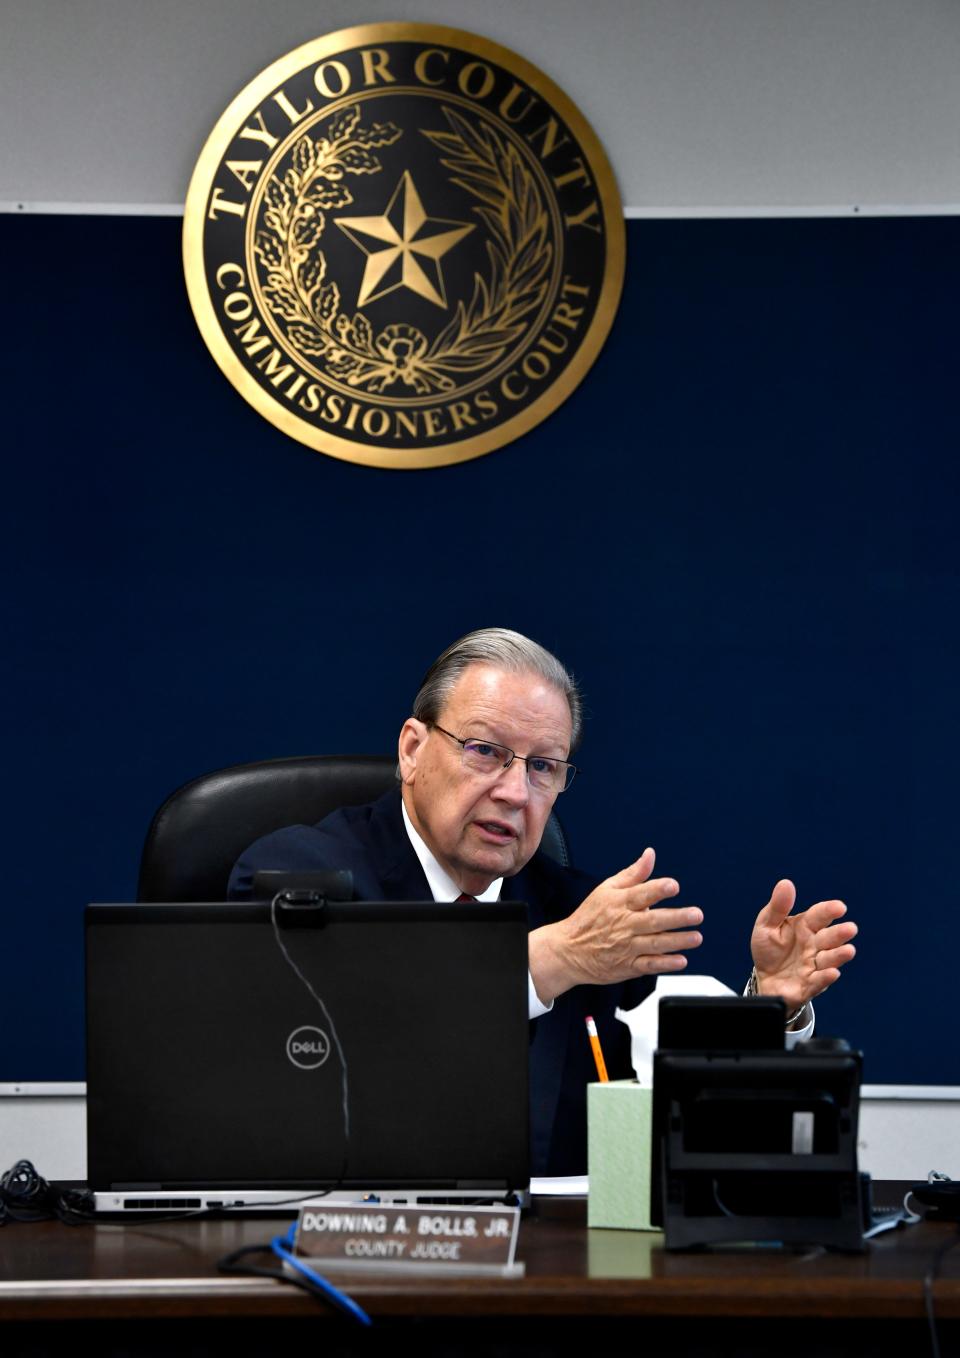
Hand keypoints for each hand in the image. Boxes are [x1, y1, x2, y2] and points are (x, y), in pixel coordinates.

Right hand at [528, 848, 702, 1003]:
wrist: (568, 950)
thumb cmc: (589, 917)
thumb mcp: (606, 890)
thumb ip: (633, 874)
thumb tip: (650, 855)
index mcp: (619, 903)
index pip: (641, 894)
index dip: (658, 889)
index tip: (673, 886)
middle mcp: (624, 924)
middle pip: (653, 920)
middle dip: (677, 918)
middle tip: (696, 915)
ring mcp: (626, 946)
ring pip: (655, 943)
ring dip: (677, 941)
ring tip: (696, 937)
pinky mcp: (627, 966)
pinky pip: (649, 965)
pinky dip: (665, 963)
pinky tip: (680, 960)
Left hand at [750, 880, 857, 1009]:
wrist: (765, 978)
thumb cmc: (769, 949)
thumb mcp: (766, 925)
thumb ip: (778, 907)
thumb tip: (785, 883)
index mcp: (805, 926)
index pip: (819, 916)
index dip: (829, 911)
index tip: (840, 907)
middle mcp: (814, 945)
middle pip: (829, 938)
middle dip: (840, 934)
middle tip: (850, 929)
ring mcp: (814, 965)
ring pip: (829, 959)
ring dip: (839, 955)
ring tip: (848, 950)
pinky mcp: (809, 985)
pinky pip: (818, 982)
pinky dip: (826, 978)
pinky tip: (832, 973)